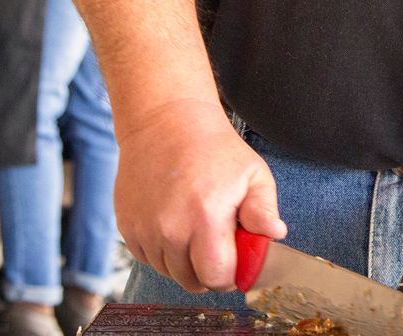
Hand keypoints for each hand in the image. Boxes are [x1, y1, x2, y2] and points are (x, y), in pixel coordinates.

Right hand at [113, 98, 286, 292]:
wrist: (165, 121)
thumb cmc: (213, 148)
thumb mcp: (252, 173)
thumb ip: (264, 209)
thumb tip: (275, 234)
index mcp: (206, 218)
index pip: (217, 277)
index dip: (231, 274)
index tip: (235, 259)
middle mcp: (171, 229)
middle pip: (191, 281)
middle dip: (208, 270)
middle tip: (216, 242)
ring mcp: (145, 229)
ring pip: (168, 272)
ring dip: (183, 261)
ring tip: (194, 227)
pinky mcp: (127, 227)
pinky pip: (147, 259)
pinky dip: (162, 250)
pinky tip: (173, 223)